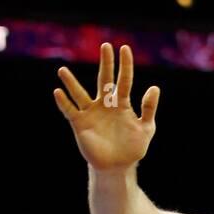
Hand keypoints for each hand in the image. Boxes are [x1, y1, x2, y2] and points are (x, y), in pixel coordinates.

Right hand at [54, 43, 159, 170]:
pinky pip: (70, 111)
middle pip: (104, 79)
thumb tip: (154, 88)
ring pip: (80, 94)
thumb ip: (149, 109)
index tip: (124, 48)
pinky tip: (58, 92)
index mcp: (121, 103)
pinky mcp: (80, 124)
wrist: (118, 166)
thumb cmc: (132, 147)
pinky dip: (64, 103)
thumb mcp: (145, 129)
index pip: (124, 80)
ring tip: (63, 71)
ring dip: (71, 83)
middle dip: (106, 64)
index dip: (125, 65)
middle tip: (105, 47)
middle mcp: (105, 104)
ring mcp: (91, 112)